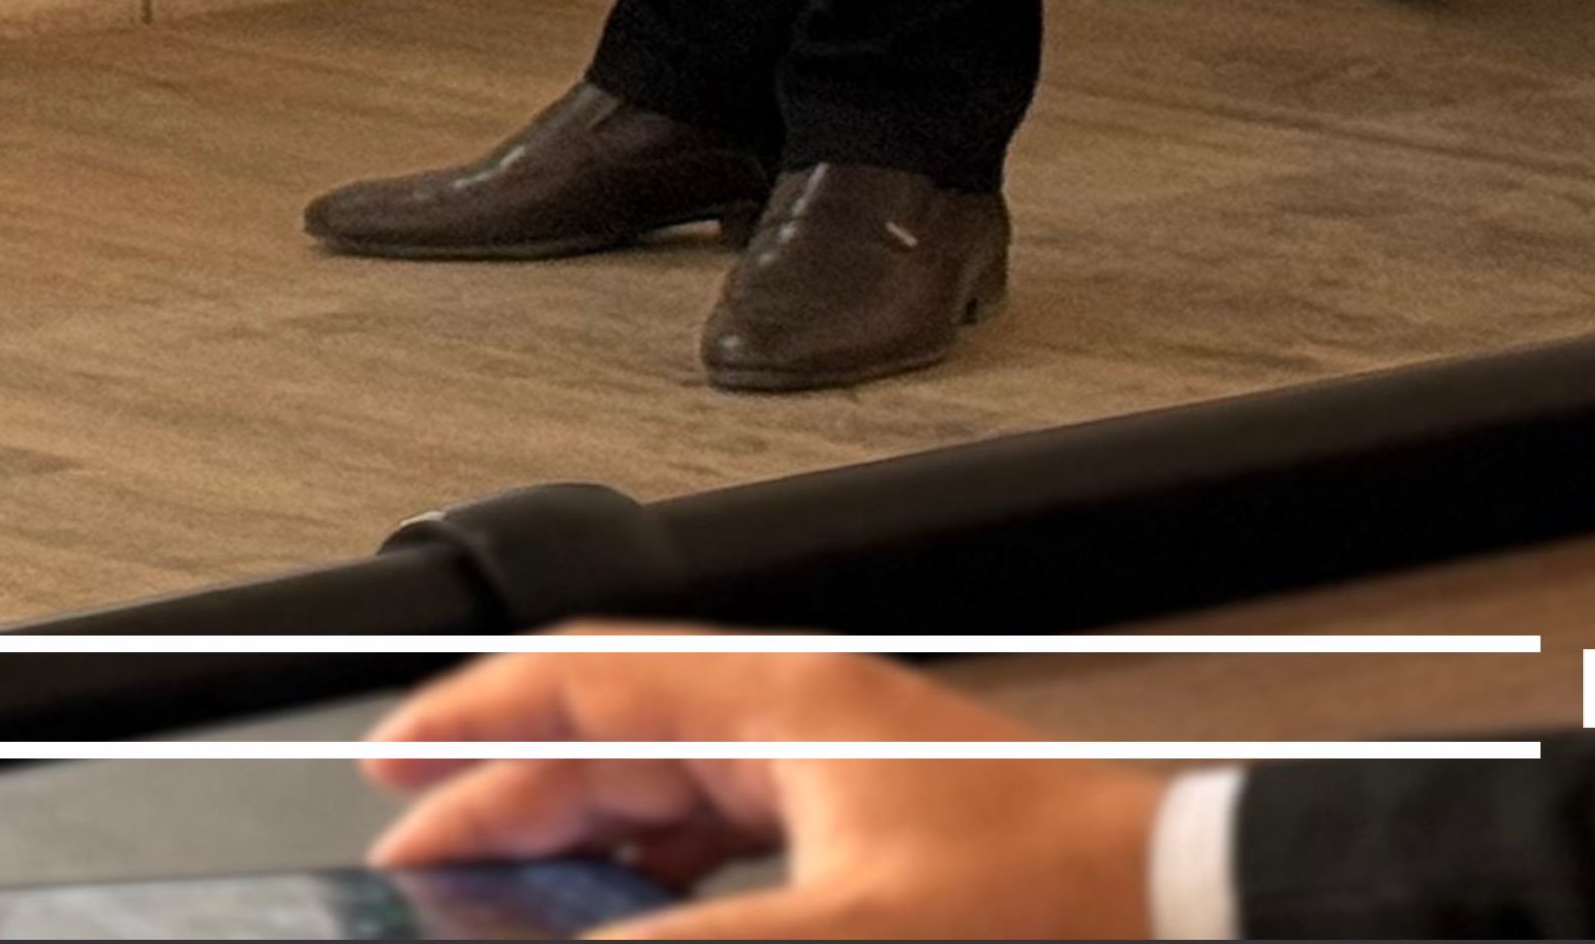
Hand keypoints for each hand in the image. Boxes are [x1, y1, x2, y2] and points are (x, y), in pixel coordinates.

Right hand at [363, 636, 1171, 938]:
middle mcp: (805, 730)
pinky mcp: (880, 847)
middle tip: (425, 856)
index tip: (393, 764)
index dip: (471, 717)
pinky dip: (658, 878)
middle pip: (613, 740)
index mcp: (784, 705)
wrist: (1200, 909)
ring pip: (667, 797)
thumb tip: (564, 943)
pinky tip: (640, 920)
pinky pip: (727, 845)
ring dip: (581, 843)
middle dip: (508, 795)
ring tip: (507, 897)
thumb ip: (685, 939)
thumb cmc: (1067, 898)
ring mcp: (844, 788)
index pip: (584, 678)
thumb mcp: (840, 931)